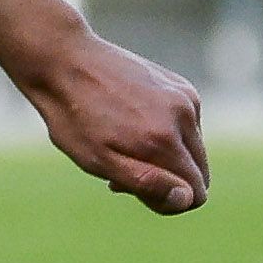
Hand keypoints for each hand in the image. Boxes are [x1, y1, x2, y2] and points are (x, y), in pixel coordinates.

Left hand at [10, 17, 210, 215]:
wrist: (64, 60)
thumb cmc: (74, 117)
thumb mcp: (99, 160)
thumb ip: (147, 184)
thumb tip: (187, 198)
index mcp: (165, 139)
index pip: (196, 194)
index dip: (166, 201)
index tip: (130, 188)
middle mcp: (184, 115)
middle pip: (198, 174)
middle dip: (167, 180)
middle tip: (122, 168)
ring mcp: (185, 96)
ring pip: (193, 150)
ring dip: (166, 156)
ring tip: (123, 144)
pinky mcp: (180, 84)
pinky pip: (188, 125)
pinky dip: (166, 133)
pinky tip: (131, 124)